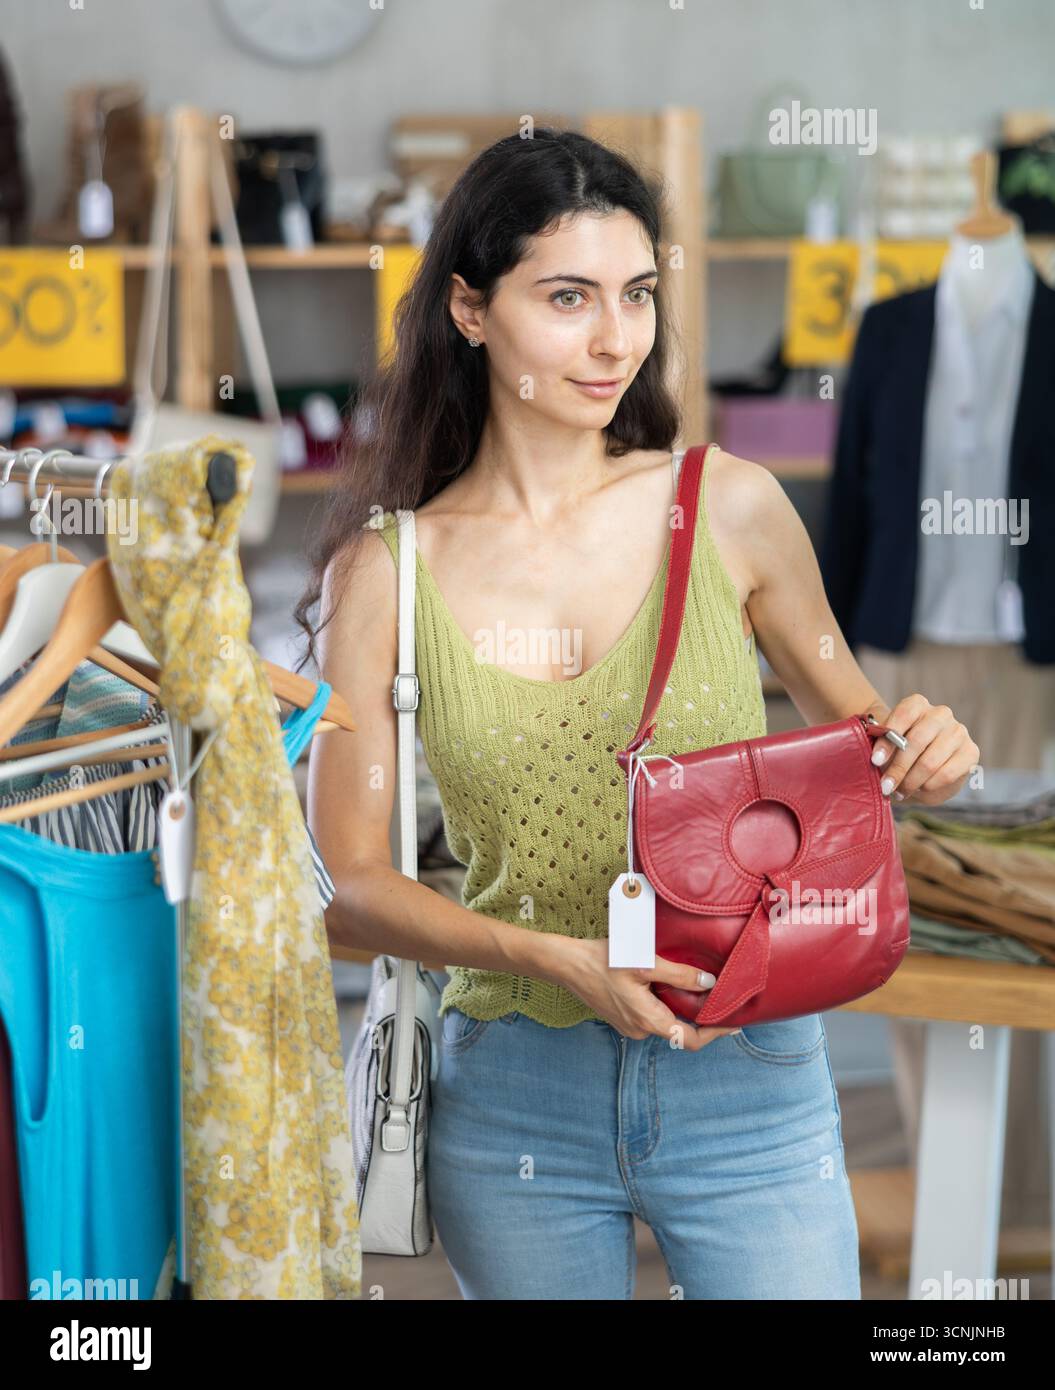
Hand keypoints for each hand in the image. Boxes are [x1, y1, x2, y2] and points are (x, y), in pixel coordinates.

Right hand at [558, 938, 741, 1049]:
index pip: (691, 1040)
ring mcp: (630, 1026)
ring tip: (698, 986)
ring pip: (665, 1021)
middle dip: (701, 1016)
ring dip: (681, 1007)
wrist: (567, 964)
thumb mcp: (645, 964)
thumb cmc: (603, 961)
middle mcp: (640, 1030)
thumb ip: (680, 975)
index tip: (734, 1022)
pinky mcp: (622, 1017)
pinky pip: (651, 1015)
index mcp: (648, 1020)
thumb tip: (710, 983)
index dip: (716, 1033)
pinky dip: (665, 1003)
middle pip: (681, 1030)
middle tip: (721, 998)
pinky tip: (668, 984)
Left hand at [870, 694, 979, 805]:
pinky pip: (947, 774)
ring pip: (931, 761)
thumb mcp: (886, 747)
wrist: (922, 771)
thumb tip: (876, 759)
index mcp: (917, 704)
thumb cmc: (899, 753)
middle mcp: (941, 714)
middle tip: (885, 786)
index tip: (875, 761)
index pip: (904, 715)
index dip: (888, 739)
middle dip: (898, 768)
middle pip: (917, 740)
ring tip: (900, 791)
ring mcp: (958, 732)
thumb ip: (880, 747)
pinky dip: (929, 785)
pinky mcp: (971, 752)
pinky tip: (920, 788)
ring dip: (911, 781)